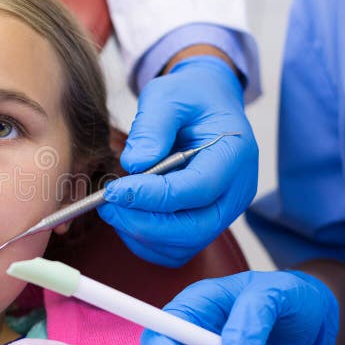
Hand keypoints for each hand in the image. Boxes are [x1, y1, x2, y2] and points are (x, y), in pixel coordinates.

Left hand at [98, 55, 257, 265]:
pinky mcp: (205, 222)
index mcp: (234, 154)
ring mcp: (223, 211)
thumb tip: (135, 164)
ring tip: (114, 207)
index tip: (114, 190)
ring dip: (141, 233)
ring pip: (183, 245)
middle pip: (193, 228)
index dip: (152, 196)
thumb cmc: (189, 98)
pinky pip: (176, 248)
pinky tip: (127, 215)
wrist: (206, 104)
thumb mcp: (168, 96)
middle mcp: (236, 190)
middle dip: (143, 223)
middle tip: (108, 204)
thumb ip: (153, 127)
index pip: (196, 190)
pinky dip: (146, 240)